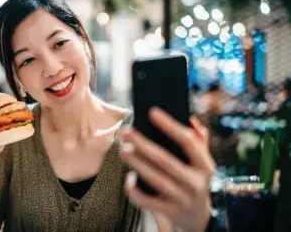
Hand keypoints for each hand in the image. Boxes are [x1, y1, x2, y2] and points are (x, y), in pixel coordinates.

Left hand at [120, 107, 214, 231]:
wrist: (197, 217)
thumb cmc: (194, 180)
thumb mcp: (201, 162)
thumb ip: (198, 140)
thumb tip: (189, 118)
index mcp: (205, 166)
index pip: (188, 141)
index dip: (169, 125)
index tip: (152, 111)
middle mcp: (196, 183)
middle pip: (166, 160)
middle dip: (144, 144)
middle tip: (127, 131)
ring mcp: (183, 199)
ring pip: (156, 179)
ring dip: (138, 163)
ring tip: (123, 149)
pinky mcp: (170, 212)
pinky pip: (147, 202)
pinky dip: (135, 190)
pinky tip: (128, 178)